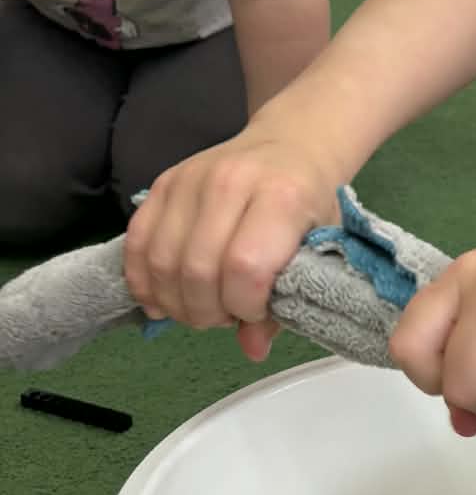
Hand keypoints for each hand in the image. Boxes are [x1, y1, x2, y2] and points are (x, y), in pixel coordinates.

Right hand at [123, 133, 340, 357]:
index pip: (245, 268)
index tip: (256, 311)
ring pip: (161, 260)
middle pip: (197, 269)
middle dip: (207, 311)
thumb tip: (253, 349)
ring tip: (199, 308)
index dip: (244, 305)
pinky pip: (137, 242)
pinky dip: (143, 280)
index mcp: (281, 196)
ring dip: (175, 302)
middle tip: (224, 315)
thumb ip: (289, 299)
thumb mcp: (319, 246)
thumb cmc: (310, 200)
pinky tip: (161, 299)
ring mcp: (190, 179)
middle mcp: (231, 181)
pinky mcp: (162, 183)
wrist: (291, 145)